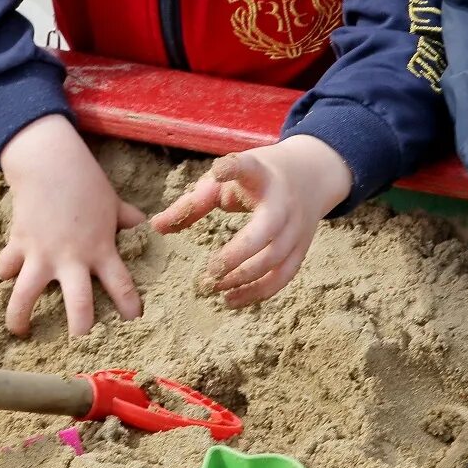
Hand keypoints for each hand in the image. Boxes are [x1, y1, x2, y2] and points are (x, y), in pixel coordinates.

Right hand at [0, 114, 144, 336]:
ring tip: (20, 331)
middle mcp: (72, 259)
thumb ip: (126, 219)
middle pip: (79, 305)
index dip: (130, 306)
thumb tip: (144, 226)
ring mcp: (41, 254)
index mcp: (101, 250)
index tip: (133, 320)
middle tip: (79, 343)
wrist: (48, 162)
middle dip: (81, 329)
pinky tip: (7, 278)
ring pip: (26, 296)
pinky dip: (6, 272)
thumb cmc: (86, 181)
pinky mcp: (18, 244)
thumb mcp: (112, 201)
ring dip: (21, 317)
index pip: (122, 285)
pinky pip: (7, 266)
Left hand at [150, 136, 348, 307]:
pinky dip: (259, 292)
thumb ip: (192, 202)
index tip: (218, 170)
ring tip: (213, 286)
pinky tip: (231, 300)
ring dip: (244, 278)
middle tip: (210, 270)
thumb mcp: (226, 179)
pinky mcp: (302, 248)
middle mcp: (283, 202)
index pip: (248, 167)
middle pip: (266, 231)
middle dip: (238, 254)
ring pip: (275, 260)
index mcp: (260, 174)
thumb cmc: (256, 178)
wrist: (311, 175)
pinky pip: (283, 277)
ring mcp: (297, 227)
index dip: (233, 168)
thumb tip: (155, 228)